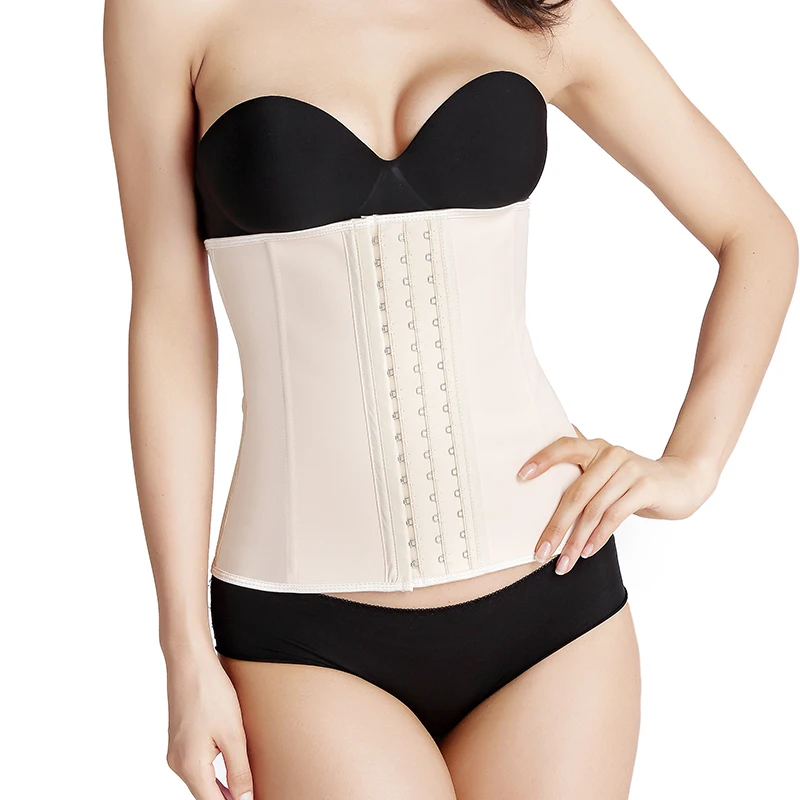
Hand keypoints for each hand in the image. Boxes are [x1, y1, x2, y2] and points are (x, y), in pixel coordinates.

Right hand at [165, 649, 252, 799]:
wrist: (189, 662)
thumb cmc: (211, 693)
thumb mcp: (233, 734)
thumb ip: (239, 772)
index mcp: (190, 767)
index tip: (252, 799)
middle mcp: (178, 764)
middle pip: (205, 795)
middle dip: (228, 799)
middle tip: (252, 794)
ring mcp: (176, 752)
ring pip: (200, 782)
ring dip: (221, 788)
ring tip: (245, 788)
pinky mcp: (178, 740)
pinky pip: (196, 767)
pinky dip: (213, 773)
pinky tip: (230, 769)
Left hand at [517, 425, 717, 574]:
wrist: (682, 482)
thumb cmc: (634, 483)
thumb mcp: (607, 476)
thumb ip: (582, 479)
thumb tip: (542, 501)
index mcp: (595, 448)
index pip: (564, 447)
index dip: (542, 459)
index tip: (521, 476)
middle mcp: (610, 454)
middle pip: (575, 492)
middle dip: (555, 526)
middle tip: (540, 551)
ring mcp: (629, 469)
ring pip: (594, 509)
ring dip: (576, 540)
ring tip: (564, 562)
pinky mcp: (646, 487)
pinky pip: (615, 514)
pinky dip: (599, 536)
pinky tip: (588, 551)